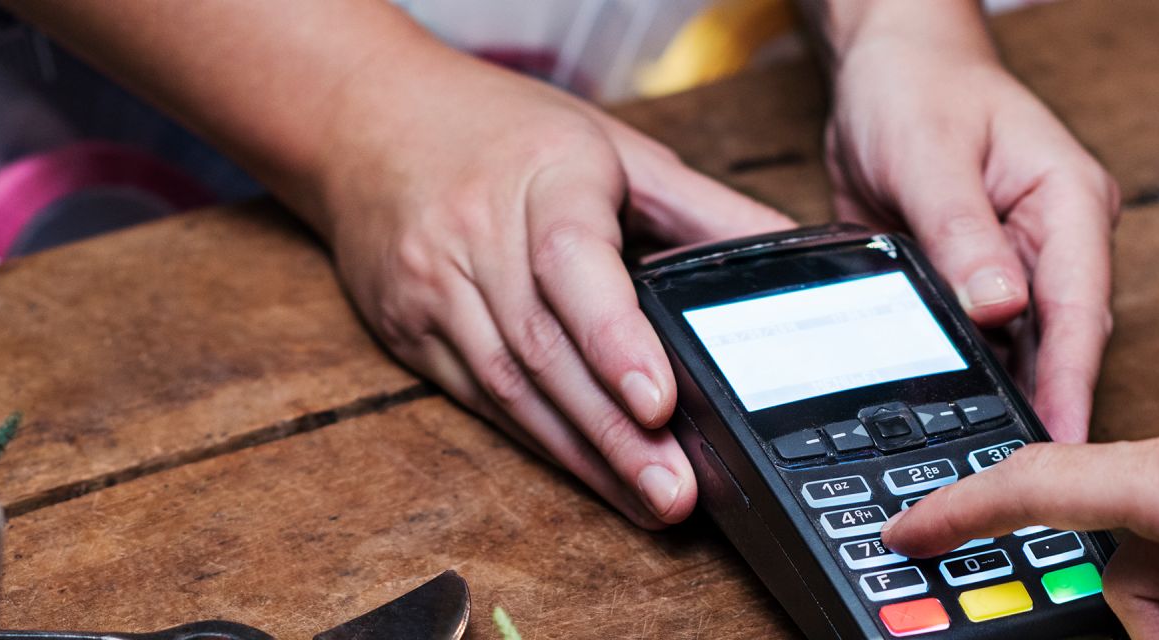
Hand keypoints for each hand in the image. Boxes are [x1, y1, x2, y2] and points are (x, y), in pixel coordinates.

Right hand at [306, 44, 792, 528]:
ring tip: (646, 501)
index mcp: (543, 177)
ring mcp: (432, 286)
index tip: (658, 399)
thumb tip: (792, 251)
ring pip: (508, 387)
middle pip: (544, 348)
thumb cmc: (504, 131)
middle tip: (676, 490)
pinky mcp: (407, 329)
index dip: (615, 337)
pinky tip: (588, 474)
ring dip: (581, 455)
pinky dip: (538, 442)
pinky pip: (477, 399)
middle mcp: (477, 233)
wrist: (366, 118)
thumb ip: (702, 207)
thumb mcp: (612, 147)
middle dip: (614, 431)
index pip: (573, 264)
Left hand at [815, 1, 1119, 441]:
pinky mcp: (979, 284)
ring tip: (980, 475)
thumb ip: (962, 232)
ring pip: (1022, 353)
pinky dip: (966, 382)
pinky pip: (980, 344)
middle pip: (1060, 343)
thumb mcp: (929, 154)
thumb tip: (1000, 308)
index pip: (1080, 307)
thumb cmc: (918, 89)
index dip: (1072, 383)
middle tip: (1014, 489)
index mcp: (1067, 204)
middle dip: (1042, 411)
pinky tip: (948, 427)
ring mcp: (1019, 267)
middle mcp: (1054, 242)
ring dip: (1002, 404)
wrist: (885, 68)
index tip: (1064, 448)